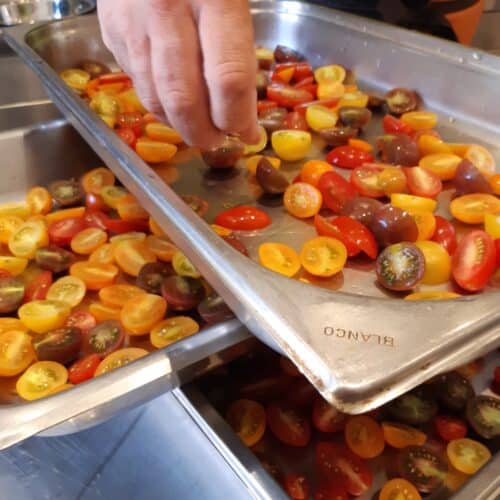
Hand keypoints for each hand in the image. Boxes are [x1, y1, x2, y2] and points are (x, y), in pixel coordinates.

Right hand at [97, 0, 259, 148]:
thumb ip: (241, 41)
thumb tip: (244, 104)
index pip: (227, 79)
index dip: (239, 117)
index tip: (247, 133)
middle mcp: (167, 10)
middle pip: (184, 99)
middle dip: (204, 133)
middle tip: (218, 141)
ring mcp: (132, 20)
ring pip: (154, 97)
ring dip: (178, 124)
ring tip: (197, 128)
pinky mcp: (110, 27)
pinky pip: (135, 80)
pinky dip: (157, 101)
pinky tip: (172, 101)